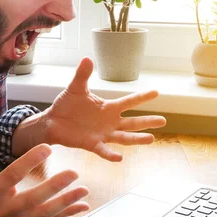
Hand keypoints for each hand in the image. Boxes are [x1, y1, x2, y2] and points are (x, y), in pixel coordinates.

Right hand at [0, 103, 89, 216]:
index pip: (12, 175)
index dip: (30, 161)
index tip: (48, 147)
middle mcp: (4, 207)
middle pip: (32, 199)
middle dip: (53, 187)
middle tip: (73, 173)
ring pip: (44, 212)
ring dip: (66, 202)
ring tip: (84, 190)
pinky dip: (67, 212)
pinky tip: (84, 205)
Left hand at [43, 57, 166, 161]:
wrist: (53, 121)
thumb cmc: (66, 105)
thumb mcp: (76, 88)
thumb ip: (83, 75)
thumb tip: (87, 58)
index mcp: (108, 108)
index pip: (129, 102)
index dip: (142, 97)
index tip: (156, 92)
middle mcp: (110, 122)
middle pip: (133, 122)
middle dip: (147, 122)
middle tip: (163, 121)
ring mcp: (103, 134)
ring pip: (124, 137)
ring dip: (137, 139)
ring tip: (151, 139)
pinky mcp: (92, 144)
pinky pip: (103, 150)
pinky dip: (111, 154)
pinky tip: (120, 158)